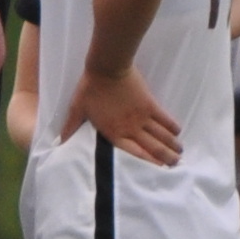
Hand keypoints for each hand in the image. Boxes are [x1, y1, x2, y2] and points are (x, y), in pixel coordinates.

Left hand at [63, 63, 181, 168]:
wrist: (107, 68)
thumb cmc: (90, 89)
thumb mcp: (77, 109)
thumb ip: (71, 127)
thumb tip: (59, 142)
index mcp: (113, 133)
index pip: (134, 153)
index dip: (147, 162)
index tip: (158, 169)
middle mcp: (131, 129)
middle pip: (153, 147)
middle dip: (166, 158)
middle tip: (175, 164)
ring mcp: (142, 117)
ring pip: (161, 135)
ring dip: (172, 145)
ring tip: (180, 152)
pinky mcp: (150, 104)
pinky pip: (165, 118)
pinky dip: (172, 126)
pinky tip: (178, 132)